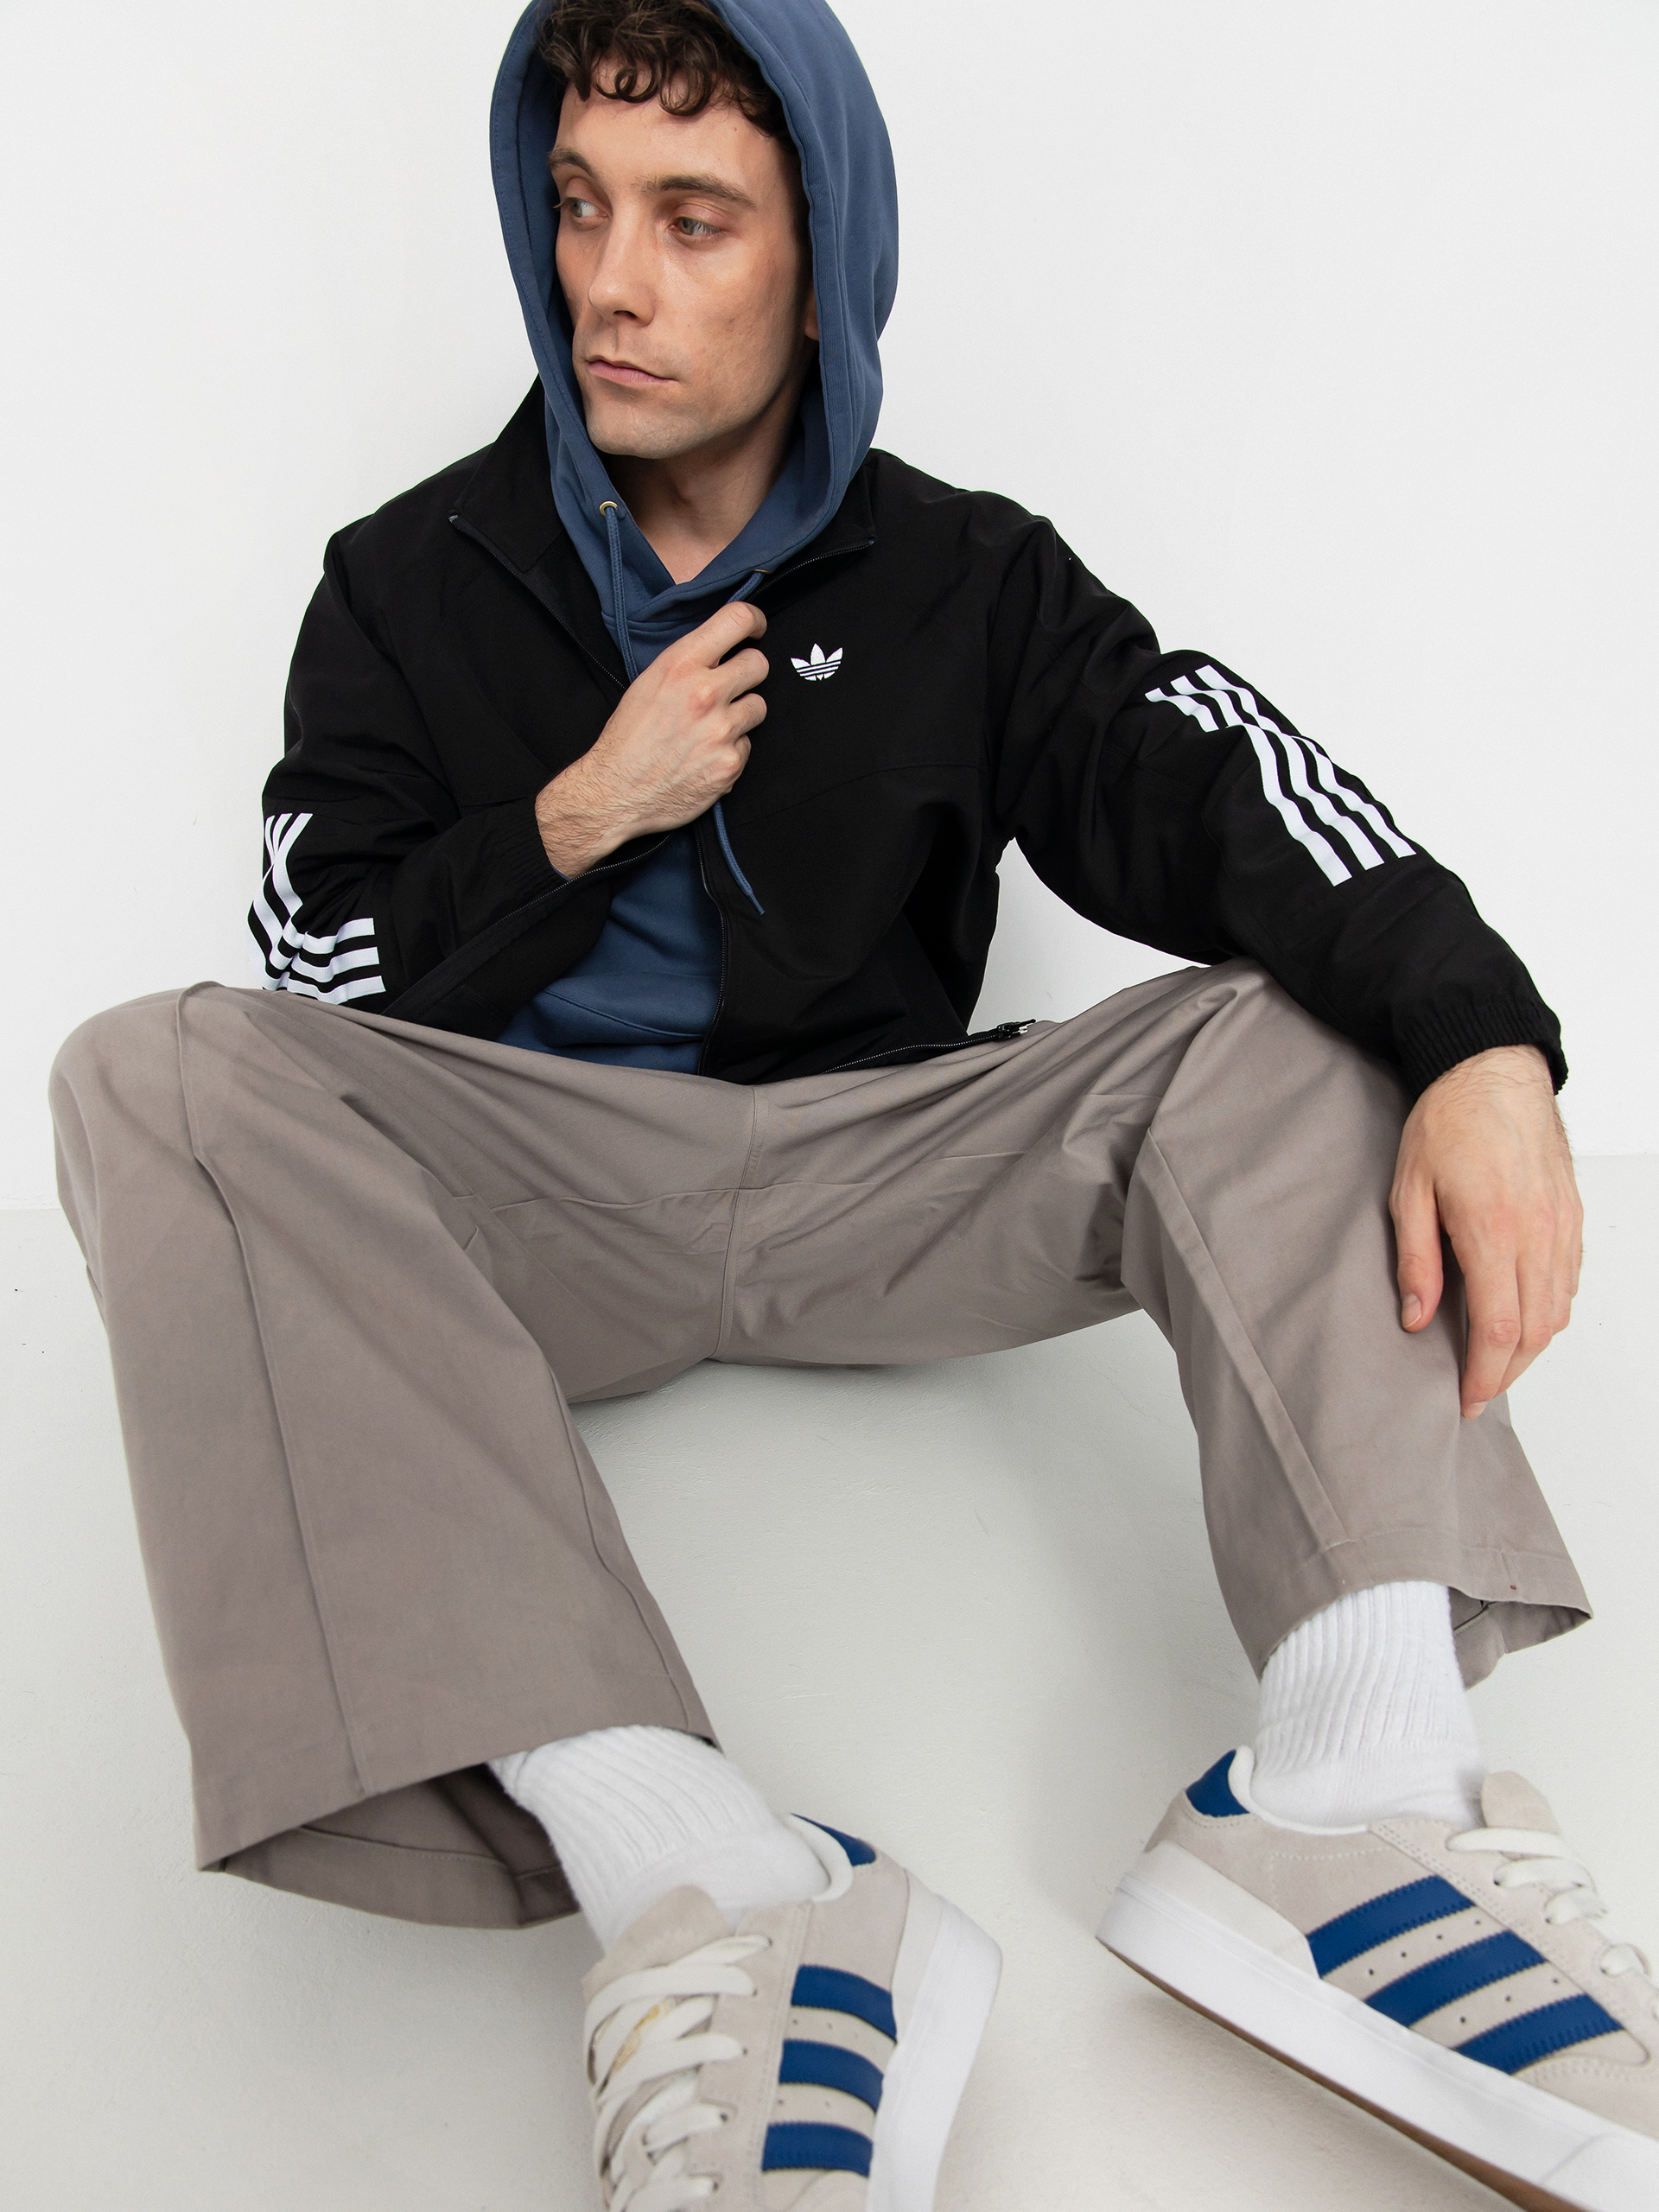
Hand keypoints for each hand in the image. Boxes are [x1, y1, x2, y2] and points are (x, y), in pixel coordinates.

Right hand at [534, 602, 767, 876]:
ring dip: (741, 714)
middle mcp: (705, 693)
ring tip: (711, 727)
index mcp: (680, 665)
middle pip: (758, 664)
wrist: (615, 791)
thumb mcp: (649, 682)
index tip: (755, 629)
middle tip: (731, 686)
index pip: (736, 619)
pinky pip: (747, 745)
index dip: (753, 620)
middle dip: (748, 673)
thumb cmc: (628, 736)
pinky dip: (731, 750)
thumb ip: (687, 662)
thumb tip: (721, 648)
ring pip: (758, 706)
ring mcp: (721, 730)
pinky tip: (705, 755)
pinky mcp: (730, 763)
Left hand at [1390, 1044, 1581, 1417]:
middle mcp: (1538, 1232)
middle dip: (1507, 1372)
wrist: (1491, 1070)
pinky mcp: (1572, 1216)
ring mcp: (1562, 1225)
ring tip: (1495, 1364)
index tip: (1466, 1398)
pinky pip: (1568, 1282)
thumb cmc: (1447, 1121)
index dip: (1484, 1373)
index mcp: (1494, 1229)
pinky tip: (1523, 1319)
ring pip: (1558, 1311)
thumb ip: (1414, 1260)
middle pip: (1535, 1330)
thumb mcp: (1409, 1191)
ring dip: (1530, 1348)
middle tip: (1476, 1392)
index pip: (1499, 1327)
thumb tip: (1416, 1319)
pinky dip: (1549, 1312)